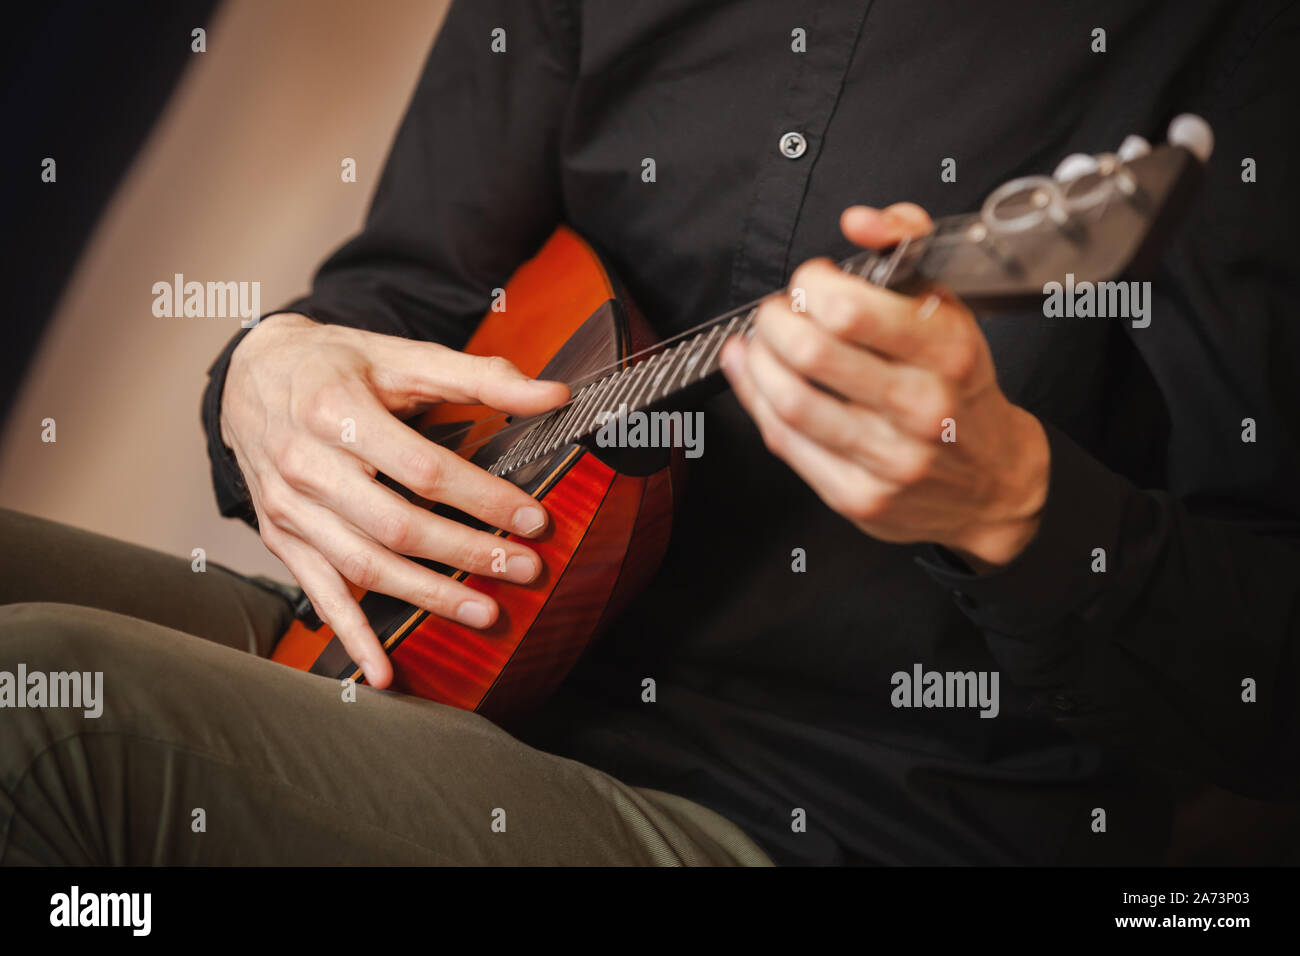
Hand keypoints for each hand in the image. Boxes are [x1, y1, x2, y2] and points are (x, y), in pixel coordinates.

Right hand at [220, 313, 568, 686]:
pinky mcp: (282, 538)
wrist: (251, 375)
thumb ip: (480, 377)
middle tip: (525, 570)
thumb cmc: (338, 365)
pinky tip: (383, 674)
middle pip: (397, 525)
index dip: (482, 498)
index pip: (422, 469)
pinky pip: (319, 593)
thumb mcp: (403, 356)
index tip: (534, 518)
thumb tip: (556, 394)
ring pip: (364, 565)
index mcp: (337, 412)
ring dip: (428, 596)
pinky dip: (352, 636)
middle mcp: (306, 465)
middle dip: (468, 553)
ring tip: (485, 613)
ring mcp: (289, 508)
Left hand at [719, 203, 1049, 572]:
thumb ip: (908, 244)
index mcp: (948, 350)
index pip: (851, 309)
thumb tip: (859, 221)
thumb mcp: (953, 306)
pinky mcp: (860, 496)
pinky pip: (785, 444)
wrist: (994, 482)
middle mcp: (922, 406)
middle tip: (775, 314)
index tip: (811, 282)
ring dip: (756, 363)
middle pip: (810, 353)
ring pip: (790, 401)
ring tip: (758, 345)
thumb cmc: (961, 386)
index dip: (811, 286)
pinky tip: (752, 379)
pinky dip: (755, 402)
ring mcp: (891, 459)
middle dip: (774, 321)